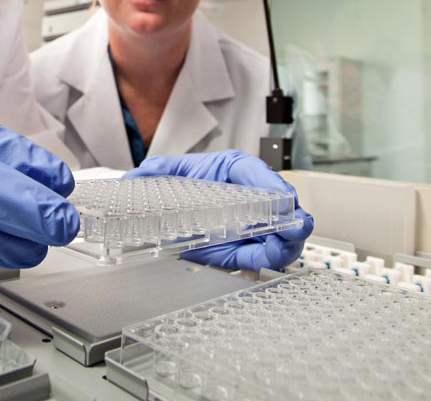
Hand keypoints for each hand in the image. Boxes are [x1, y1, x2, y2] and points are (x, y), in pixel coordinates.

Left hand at [123, 150, 313, 272]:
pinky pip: (261, 255)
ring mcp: (253, 224)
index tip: (283, 199)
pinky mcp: (245, 247)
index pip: (259, 175)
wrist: (175, 204)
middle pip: (282, 208)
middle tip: (296, 227)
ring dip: (286, 243)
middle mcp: (252, 197)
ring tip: (282, 248)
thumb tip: (135, 178)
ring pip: (280, 235)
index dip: (274, 187)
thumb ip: (158, 171)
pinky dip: (267, 258)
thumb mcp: (171, 172)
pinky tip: (270, 259)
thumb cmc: (185, 182)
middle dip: (293, 219)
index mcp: (237, 170)